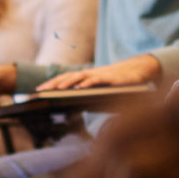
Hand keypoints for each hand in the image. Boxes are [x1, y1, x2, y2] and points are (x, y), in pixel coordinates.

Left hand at [36, 53, 159, 90]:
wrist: (139, 71)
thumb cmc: (119, 82)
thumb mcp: (102, 89)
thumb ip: (91, 94)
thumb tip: (78, 106)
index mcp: (87, 77)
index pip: (66, 78)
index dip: (52, 82)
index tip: (39, 88)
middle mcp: (91, 74)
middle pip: (69, 76)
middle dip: (54, 82)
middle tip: (41, 89)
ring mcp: (100, 75)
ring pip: (80, 76)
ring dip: (68, 82)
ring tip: (57, 88)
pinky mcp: (110, 78)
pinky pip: (97, 80)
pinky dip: (87, 83)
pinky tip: (79, 87)